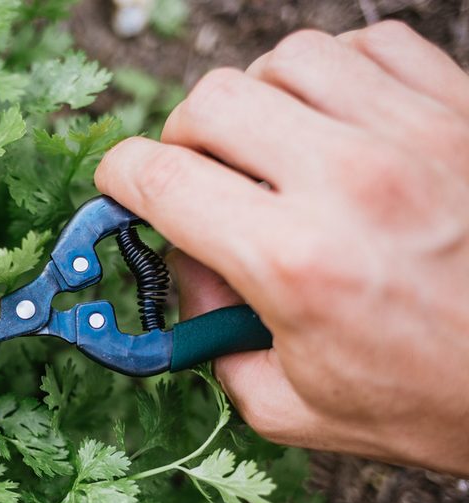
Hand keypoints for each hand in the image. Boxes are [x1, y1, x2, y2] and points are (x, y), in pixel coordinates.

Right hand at [96, 22, 468, 474]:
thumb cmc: (437, 401)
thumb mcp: (292, 407)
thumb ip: (213, 345)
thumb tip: (189, 277)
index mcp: (294, 263)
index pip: (160, 179)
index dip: (118, 179)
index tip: (121, 189)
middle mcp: (349, 182)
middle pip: (211, 103)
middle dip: (182, 140)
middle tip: (201, 179)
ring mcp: (412, 134)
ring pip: (285, 61)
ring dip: (259, 101)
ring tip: (273, 149)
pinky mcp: (461, 110)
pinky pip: (370, 45)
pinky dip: (334, 75)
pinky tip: (337, 122)